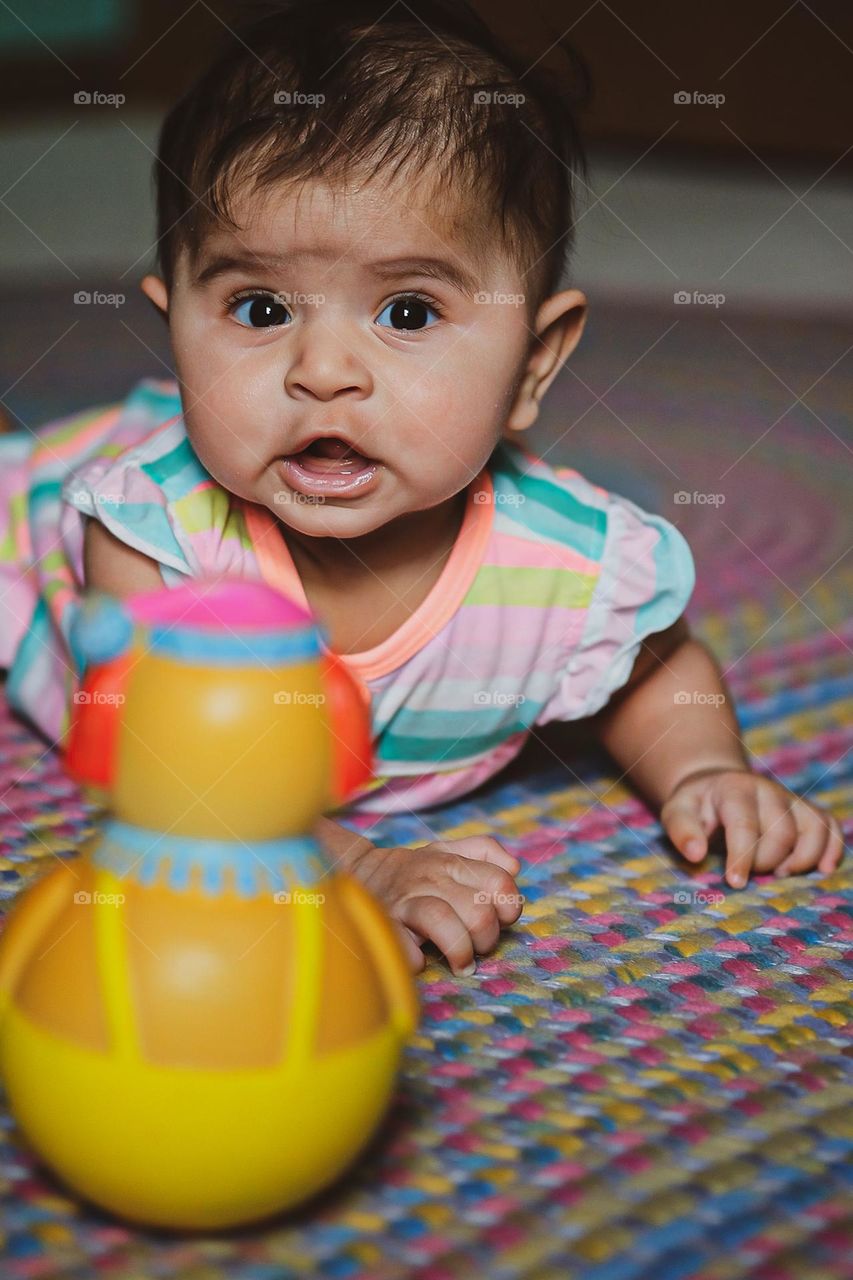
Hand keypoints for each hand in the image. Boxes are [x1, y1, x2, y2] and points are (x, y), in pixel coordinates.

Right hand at [350, 836, 522, 975]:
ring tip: (461, 965)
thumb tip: (514, 867)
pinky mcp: (381, 924)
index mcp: (451, 861)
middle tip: (477, 949)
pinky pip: (403, 945)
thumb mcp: (446, 850)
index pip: (499, 882)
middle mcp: (430, 878)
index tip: (500, 921)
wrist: (353, 873)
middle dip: (486, 940)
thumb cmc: (412, 872)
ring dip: (459, 952)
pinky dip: (416, 959)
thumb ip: (483, 851)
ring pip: (443, 921)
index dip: (508, 907)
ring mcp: (404, 901)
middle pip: (478, 911)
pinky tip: (422, 960)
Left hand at [661, 766, 844, 887]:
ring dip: (801, 860)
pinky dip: (831, 848)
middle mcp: (768, 790)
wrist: (715, 784)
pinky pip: (829, 826)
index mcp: (734, 789)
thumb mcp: (677, 811)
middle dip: (766, 861)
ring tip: (779, 873)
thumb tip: (696, 855)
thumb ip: (682, 830)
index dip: (742, 856)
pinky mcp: (806, 810)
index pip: (745, 824)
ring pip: (813, 829)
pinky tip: (822, 869)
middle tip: (750, 873)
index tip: (735, 883)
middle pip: (782, 832)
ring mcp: (791, 799)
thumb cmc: (696, 805)